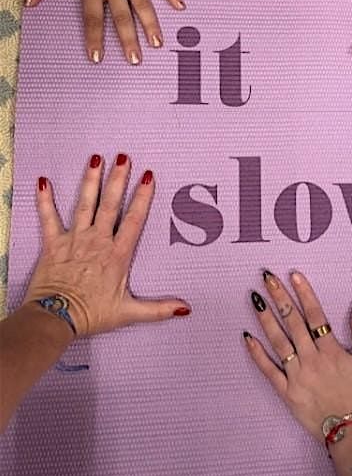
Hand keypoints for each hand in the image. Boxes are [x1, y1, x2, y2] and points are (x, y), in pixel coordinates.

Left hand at [24, 154, 190, 335]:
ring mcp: (74, 239)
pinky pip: (48, 217)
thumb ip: (158, 309)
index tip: (148, 176)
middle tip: (123, 157)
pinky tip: (43, 181)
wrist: (56, 318)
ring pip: (84, 204)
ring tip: (96, 159)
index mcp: (117, 254)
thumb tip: (185, 310)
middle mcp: (97, 241)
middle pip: (110, 204)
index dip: (142, 196)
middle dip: (118, 179)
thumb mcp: (128, 312)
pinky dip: (45, 199)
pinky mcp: (53, 244)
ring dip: (90, 181)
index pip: (134, 219)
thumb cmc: (91, 314)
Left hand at [25, 0, 185, 64]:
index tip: (98, 58)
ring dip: (151, 24)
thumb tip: (28, 3)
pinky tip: (180, 7)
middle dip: (129, 40)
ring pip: (142, 4)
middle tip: (136, 60)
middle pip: (122, 17)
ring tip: (158, 43)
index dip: (95, 38)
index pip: (93, 18)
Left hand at [244, 270, 351, 441]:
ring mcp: (297, 376)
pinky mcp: (286, 393)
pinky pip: (269, 371)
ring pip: (279, 342)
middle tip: (267, 277)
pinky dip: (257, 354)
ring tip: (255, 298)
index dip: (304, 293)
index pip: (316, 315)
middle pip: (293, 323)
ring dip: (266, 319)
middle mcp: (312, 360)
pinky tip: (247, 337)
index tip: (293, 275)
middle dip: (280, 297)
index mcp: (332, 351)